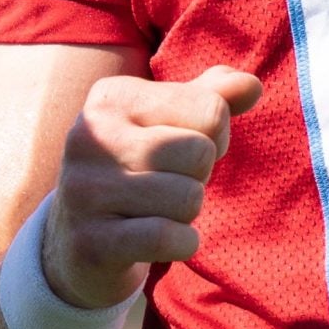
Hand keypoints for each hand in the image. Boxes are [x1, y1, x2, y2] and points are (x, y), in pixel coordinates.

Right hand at [41, 66, 262, 309]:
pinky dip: (182, 243)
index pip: (210, 109)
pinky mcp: (91, 240)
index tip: (185, 150)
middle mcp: (91, 136)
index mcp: (112, 96)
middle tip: (171, 184)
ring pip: (187, 198)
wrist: (76, 240)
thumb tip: (252, 85)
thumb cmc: (137, 170)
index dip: (215, 136)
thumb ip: (212, 97)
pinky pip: (166, 237)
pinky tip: (163, 240)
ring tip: (158, 210)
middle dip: (200, 176)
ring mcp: (85, 190)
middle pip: (200, 152)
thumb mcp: (170, 123)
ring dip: (187, 213)